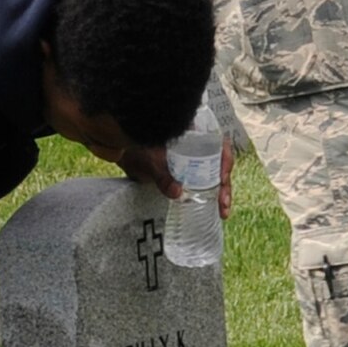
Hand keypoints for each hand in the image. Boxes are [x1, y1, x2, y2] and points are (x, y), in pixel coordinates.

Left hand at [118, 135, 235, 218]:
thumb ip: (162, 174)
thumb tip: (177, 192)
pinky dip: (209, 196)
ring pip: (214, 175)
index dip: (225, 161)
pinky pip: (203, 184)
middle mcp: (197, 147)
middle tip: (223, 203)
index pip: (218, 144)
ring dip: (220, 192)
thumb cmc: (136, 149)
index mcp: (193, 135)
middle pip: (220, 163)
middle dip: (225, 184)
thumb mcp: (149, 161)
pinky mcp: (188, 175)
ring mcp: (193, 161)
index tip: (222, 178)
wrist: (122, 155)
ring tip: (222, 211)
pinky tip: (212, 209)